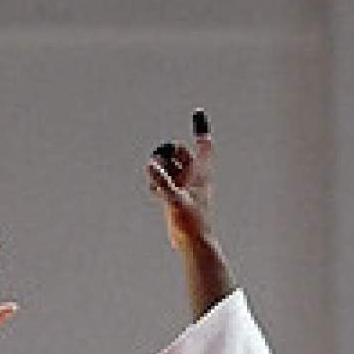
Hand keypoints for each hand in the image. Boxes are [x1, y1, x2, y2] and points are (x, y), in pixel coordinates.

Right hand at [144, 109, 215, 253]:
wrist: (193, 242)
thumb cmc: (192, 222)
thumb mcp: (174, 199)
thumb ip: (162, 181)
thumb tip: (150, 164)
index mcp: (201, 172)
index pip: (203, 144)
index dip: (200, 127)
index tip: (198, 111)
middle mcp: (193, 176)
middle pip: (181, 152)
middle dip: (168, 153)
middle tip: (157, 163)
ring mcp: (184, 186)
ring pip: (170, 166)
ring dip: (160, 168)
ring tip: (154, 180)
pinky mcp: (175, 196)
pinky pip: (164, 181)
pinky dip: (157, 181)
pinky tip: (152, 190)